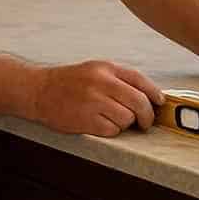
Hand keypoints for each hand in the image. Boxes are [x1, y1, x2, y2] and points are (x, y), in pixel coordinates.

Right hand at [29, 60, 165, 136]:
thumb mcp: (94, 70)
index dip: (154, 94)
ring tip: (113, 120)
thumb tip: (146, 95)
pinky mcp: (86, 119)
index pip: (140, 80)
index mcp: (106, 68)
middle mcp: (101, 83)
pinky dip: (112, 131)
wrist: (39, 91)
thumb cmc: (68, 82)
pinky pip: (112, 130)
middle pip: (138, 102)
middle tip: (145, 123)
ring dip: (125, 124)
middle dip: (147, 116)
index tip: (159, 103)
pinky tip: (102, 125)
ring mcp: (93, 101)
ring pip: (127, 118)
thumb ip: (118, 79)